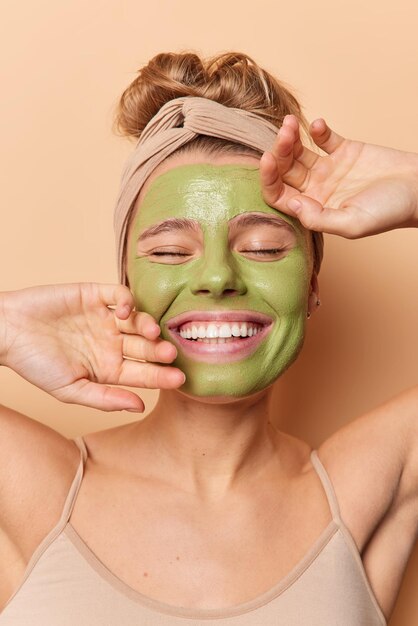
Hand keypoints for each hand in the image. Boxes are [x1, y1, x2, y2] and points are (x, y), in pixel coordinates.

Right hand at [1, 283, 184, 411]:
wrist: (7, 331)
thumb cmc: (35, 364)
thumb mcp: (70, 389)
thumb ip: (105, 398)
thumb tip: (140, 407)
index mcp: (109, 368)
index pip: (143, 374)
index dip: (162, 376)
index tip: (179, 379)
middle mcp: (112, 343)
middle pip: (146, 347)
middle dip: (160, 351)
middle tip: (170, 353)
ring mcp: (105, 319)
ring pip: (138, 320)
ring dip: (148, 325)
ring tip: (151, 332)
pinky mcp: (95, 295)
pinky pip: (120, 295)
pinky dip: (128, 301)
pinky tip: (125, 312)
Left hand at [260, 115, 417, 237]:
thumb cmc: (390, 212)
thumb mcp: (353, 223)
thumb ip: (319, 218)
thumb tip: (292, 204)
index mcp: (314, 208)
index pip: (280, 196)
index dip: (269, 180)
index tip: (268, 160)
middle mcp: (317, 189)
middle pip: (285, 171)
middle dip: (278, 153)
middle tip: (283, 136)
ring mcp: (330, 169)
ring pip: (299, 152)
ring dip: (291, 138)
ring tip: (291, 124)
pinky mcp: (345, 150)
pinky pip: (324, 138)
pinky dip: (318, 130)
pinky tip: (319, 125)